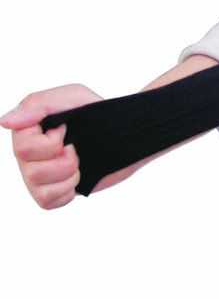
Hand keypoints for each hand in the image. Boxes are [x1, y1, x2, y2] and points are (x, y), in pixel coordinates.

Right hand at [1, 85, 105, 208]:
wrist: (127, 134)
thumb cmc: (98, 112)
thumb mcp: (72, 98)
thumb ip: (37, 104)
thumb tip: (5, 122)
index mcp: (26, 131)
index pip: (23, 149)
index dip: (50, 144)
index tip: (66, 131)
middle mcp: (26, 154)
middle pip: (31, 172)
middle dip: (64, 161)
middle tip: (76, 149)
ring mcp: (37, 175)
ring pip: (38, 188)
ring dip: (69, 174)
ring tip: (79, 162)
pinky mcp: (52, 191)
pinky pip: (47, 201)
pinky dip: (67, 190)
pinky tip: (77, 177)